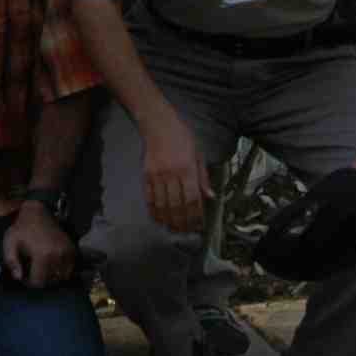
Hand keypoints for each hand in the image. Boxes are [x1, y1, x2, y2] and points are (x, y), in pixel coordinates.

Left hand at [1, 202, 75, 286]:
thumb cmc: (22, 228)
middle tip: (33, 272)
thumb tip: (18, 277)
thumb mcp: (10, 242)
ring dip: (52, 277)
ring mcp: (66, 252)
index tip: (25, 277)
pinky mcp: (71, 249)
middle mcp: (57, 254)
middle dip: (41, 280)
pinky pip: (69, 269)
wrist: (37, 211)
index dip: (30, 283)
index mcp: (42, 254)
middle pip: (51, 281)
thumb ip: (11, 261)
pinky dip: (62, 271)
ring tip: (42, 269)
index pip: (39, 282)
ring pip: (61, 277)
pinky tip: (52, 265)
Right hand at [137, 112, 208, 234]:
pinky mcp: (145, 175)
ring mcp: (157, 175)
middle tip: (186, 231)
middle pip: (177, 205)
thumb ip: (203, 177)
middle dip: (183, 221)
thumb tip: (210, 196)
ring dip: (168, 219)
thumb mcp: (198, 154)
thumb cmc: (181, 137)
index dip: (196, 215)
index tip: (199, 225)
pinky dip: (154, 210)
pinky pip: (149, 197)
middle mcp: (172, 174)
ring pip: (163, 204)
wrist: (158, 124)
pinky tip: (159, 218)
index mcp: (187, 168)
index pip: (193, 198)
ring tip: (174, 228)